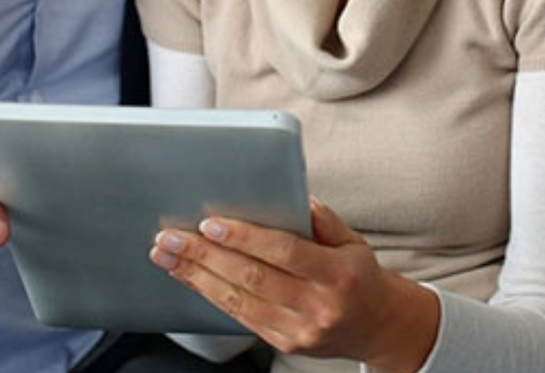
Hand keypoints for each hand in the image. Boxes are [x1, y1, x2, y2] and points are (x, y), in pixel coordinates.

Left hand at [151, 198, 438, 372]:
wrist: (377, 326)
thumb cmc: (359, 276)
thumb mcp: (354, 242)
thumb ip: (326, 221)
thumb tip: (298, 200)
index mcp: (337, 274)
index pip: (284, 252)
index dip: (245, 238)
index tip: (210, 224)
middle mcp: (318, 306)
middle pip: (252, 278)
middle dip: (205, 256)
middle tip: (171, 238)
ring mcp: (300, 330)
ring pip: (238, 302)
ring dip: (197, 277)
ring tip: (167, 256)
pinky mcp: (285, 345)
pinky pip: (241, 318)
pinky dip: (211, 295)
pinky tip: (191, 278)